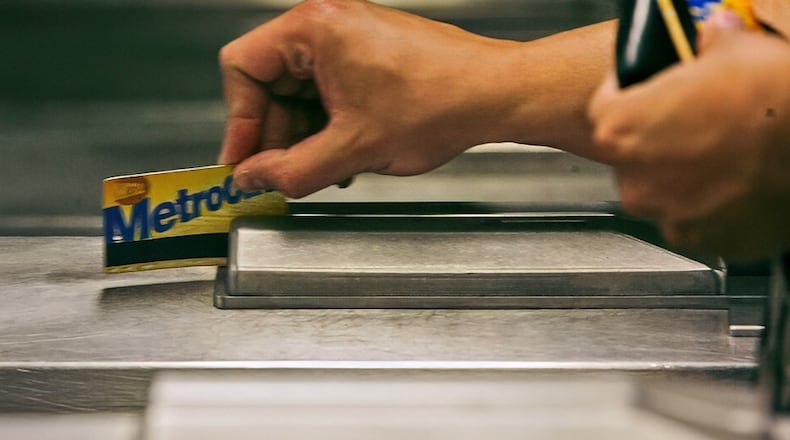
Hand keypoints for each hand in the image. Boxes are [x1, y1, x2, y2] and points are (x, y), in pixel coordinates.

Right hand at [218, 0, 526, 197]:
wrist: (495, 95)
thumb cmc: (440, 101)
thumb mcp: (353, 149)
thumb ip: (291, 170)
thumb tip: (254, 178)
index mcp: (314, 28)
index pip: (242, 68)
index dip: (238, 122)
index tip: (243, 159)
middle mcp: (330, 23)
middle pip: (270, 82)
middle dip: (275, 135)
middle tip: (278, 174)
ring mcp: (351, 37)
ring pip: (300, 91)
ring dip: (304, 135)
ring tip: (321, 169)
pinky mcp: (369, 54)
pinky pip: (328, 90)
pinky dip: (327, 125)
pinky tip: (342, 155)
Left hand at [588, 12, 789, 258]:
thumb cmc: (774, 101)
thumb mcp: (733, 49)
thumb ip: (707, 45)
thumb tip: (712, 38)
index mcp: (622, 128)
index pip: (604, 108)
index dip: (625, 94)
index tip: (639, 89)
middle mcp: (637, 181)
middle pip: (631, 155)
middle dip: (656, 140)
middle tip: (693, 122)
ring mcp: (669, 217)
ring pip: (664, 192)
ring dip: (683, 177)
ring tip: (721, 154)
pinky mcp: (704, 240)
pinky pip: (697, 221)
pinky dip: (711, 206)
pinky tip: (736, 183)